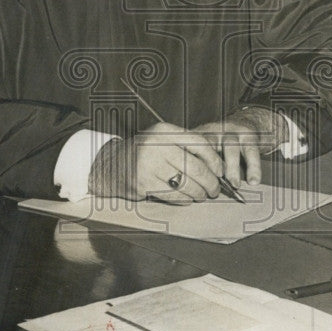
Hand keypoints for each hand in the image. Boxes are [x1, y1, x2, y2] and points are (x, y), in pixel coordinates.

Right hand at [88, 122, 224, 203]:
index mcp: (164, 131)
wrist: (111, 165)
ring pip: (187, 184)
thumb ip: (186, 147)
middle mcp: (156, 145)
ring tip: (200, 195)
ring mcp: (148, 165)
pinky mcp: (143, 184)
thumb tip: (217, 166)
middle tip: (214, 190)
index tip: (220, 171)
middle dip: (210, 183)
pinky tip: (186, 198)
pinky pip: (174, 195)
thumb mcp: (162, 140)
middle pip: (196, 167)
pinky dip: (184, 199)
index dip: (214, 160)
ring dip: (198, 193)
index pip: (199, 143)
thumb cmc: (144, 154)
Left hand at [193, 106, 288, 187]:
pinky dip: (253, 168)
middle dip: (210, 165)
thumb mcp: (204, 146)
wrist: (244, 120)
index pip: (191, 149)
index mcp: (199, 135)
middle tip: (212, 184)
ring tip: (235, 184)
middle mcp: (214, 130)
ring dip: (232, 168)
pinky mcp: (249, 135)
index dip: (193, 165)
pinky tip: (253, 181)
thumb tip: (195, 187)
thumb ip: (198, 162)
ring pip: (230, 147)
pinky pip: (251, 151)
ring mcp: (232, 131)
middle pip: (208, 146)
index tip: (196, 183)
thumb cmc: (219, 142)